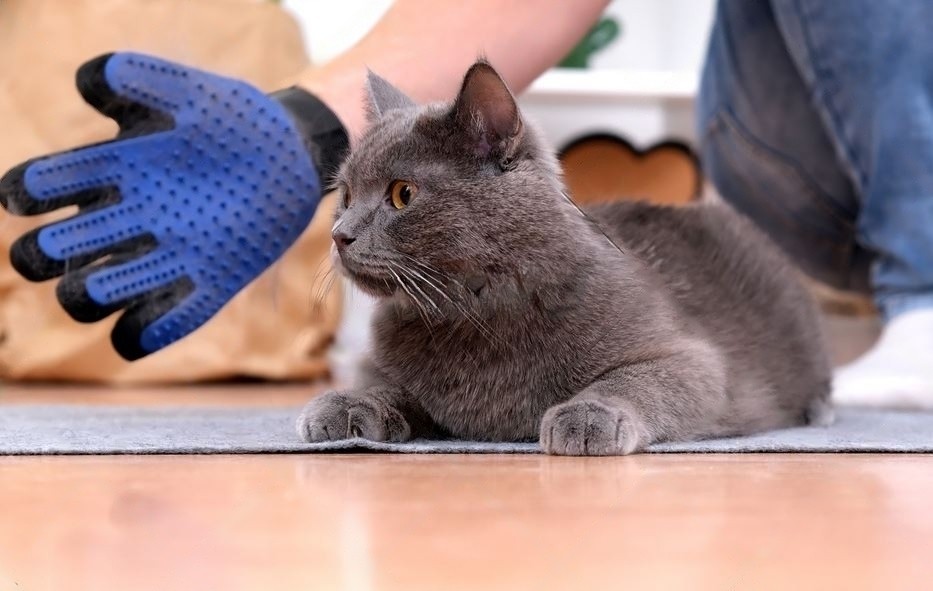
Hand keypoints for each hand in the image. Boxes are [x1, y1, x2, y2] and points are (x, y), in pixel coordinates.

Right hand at [0, 52, 347, 359]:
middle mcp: (125, 220)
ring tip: (103, 283)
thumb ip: (143, 79)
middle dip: (42, 255)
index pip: (38, 189)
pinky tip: (145, 325)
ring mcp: (163, 256)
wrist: (292, 155)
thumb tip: (88, 83)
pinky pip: (156, 327)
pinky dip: (141, 334)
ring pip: (92, 296)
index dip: (23, 195)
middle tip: (66, 243)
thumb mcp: (190, 92)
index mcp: (110, 172)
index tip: (33, 192)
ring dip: (84, 296)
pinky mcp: (205, 286)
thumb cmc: (233, 119)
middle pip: (50, 254)